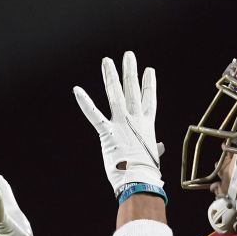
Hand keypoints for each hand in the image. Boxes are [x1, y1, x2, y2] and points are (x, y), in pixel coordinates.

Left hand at [73, 51, 163, 193]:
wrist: (140, 180)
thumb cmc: (147, 172)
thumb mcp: (152, 157)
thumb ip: (154, 149)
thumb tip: (160, 147)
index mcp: (147, 126)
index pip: (149, 100)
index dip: (149, 84)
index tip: (148, 70)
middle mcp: (135, 120)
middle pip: (132, 90)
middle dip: (130, 71)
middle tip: (128, 55)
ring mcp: (121, 124)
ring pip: (115, 95)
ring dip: (110, 77)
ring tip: (107, 61)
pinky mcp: (107, 133)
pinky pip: (94, 115)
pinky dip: (85, 103)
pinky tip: (77, 90)